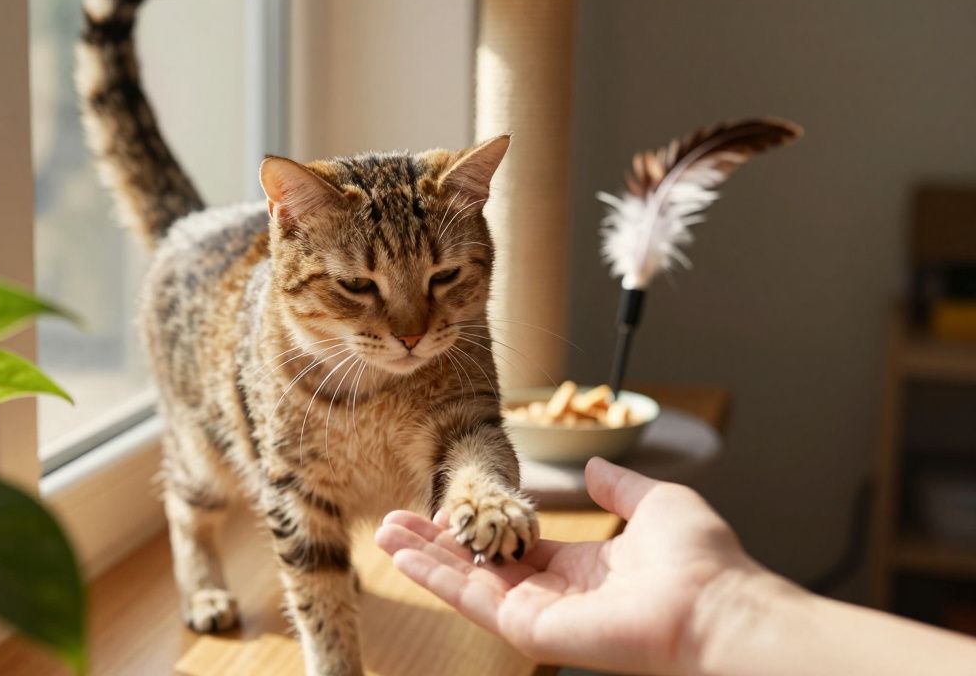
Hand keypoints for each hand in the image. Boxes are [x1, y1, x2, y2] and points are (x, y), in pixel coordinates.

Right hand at [376, 458, 766, 675]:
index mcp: (583, 568)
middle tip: (394, 520)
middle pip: (478, 566)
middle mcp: (554, 593)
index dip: (478, 526)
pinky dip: (433, 576)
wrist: (715, 605)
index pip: (513, 548)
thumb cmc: (701, 561)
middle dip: (436, 542)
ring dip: (423, 558)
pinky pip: (472, 599)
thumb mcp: (655, 504)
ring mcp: (538, 613)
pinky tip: (401, 554)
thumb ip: (618, 487)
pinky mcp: (529, 629)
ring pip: (466, 583)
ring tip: (382, 533)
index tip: (444, 507)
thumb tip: (594, 468)